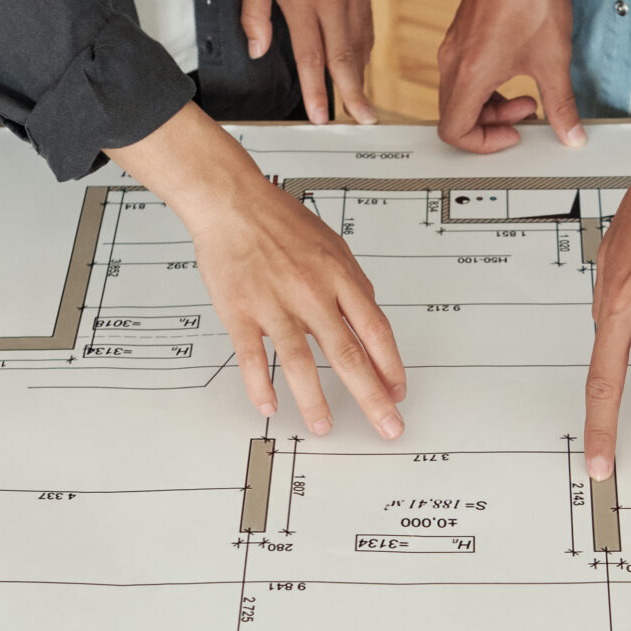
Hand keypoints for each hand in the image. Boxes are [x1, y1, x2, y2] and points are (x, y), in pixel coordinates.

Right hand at [109, 104, 405, 437]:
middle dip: (372, 396)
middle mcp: (311, 292)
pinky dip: (260, 385)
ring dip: (315, 400)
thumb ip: (353, 284)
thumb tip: (369, 320)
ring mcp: (275, 304)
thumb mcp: (333, 245)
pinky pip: (252, 357)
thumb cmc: (281, 221)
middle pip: (348, 354)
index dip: (391, 365)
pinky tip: (269, 406)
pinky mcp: (240, 311)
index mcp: (339, 276)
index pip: (375, 329)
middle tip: (387, 425)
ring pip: (300, 362)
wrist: (232, 203)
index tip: (398, 392)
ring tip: (324, 427)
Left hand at [241, 0, 375, 125]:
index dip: (316, 90)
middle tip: (364, 119)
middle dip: (354, 94)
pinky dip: (365, 49)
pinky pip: (367, 25)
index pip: (311, 56)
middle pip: (345, 58)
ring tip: (361, 99)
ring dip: (361, 75)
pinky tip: (361, 61)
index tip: (321, 116)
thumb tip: (258, 50)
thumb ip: (254, 15)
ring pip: (361, 44)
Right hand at [441, 0, 585, 154]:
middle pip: (455, 113)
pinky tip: (519, 68)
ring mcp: (454, 44)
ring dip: (491, 103)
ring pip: (459, 92)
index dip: (482, 144)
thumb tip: (569, 132)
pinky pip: (464, 70)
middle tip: (526, 116)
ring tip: (527, 95)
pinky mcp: (462, 30)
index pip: (453, 131)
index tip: (512, 137)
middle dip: (491, 124)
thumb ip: (560, 105)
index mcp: (469, 74)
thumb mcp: (554, 60)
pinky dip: (488, 82)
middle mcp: (453, 60)